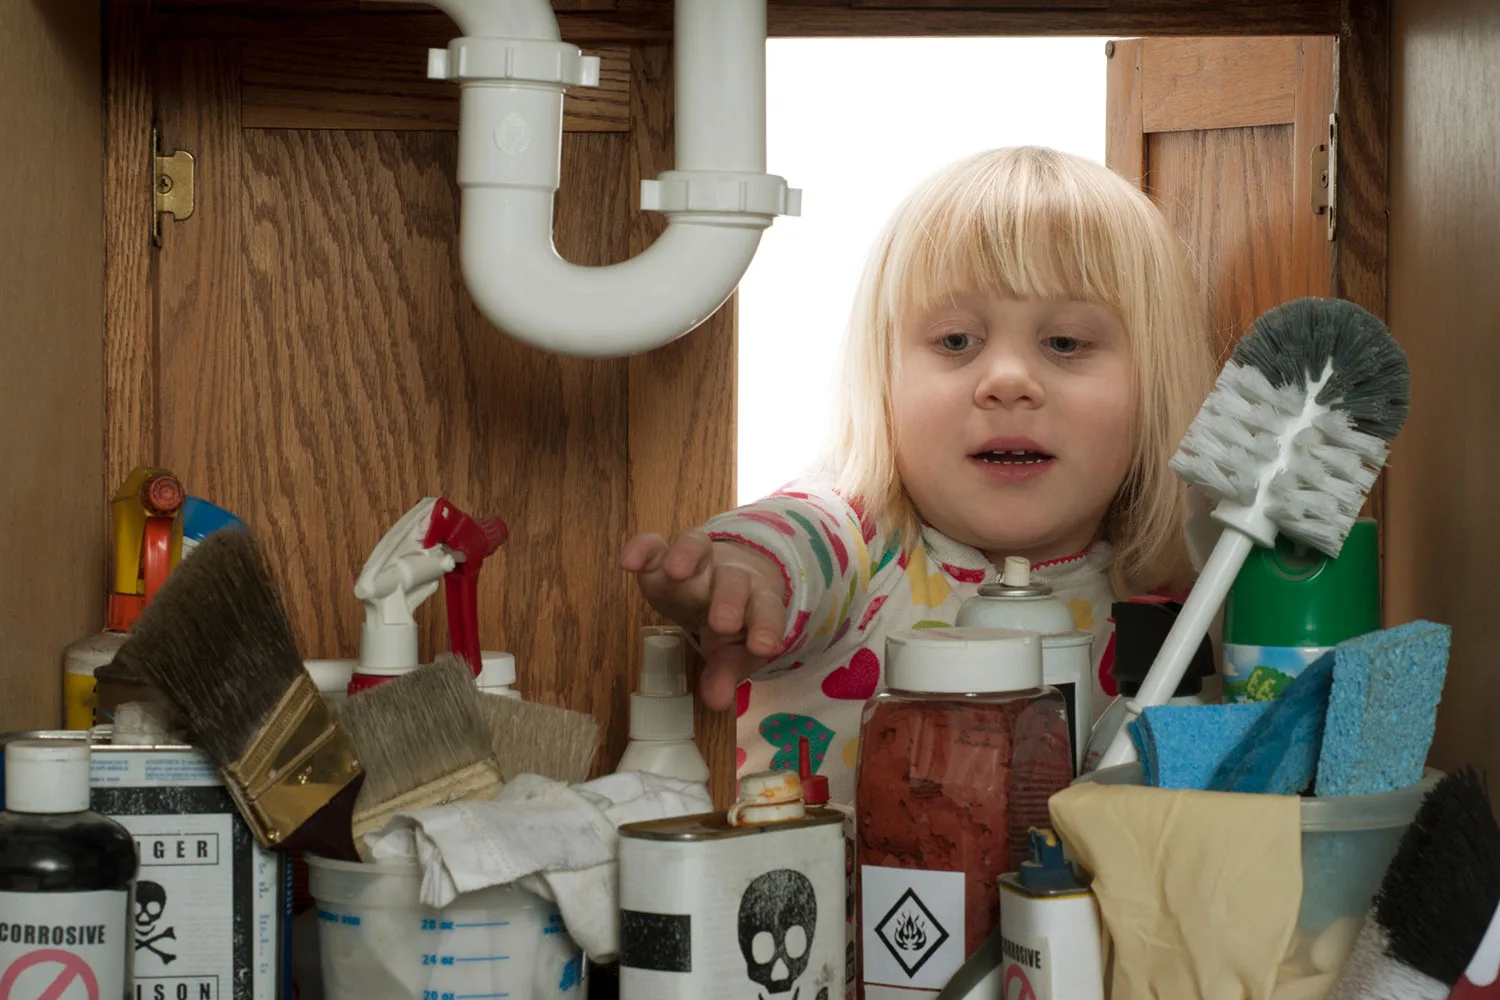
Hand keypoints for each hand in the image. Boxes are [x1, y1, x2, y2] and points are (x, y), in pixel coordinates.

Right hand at [621, 529, 787, 710]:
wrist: (722, 579)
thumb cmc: (732, 622)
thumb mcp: (731, 651)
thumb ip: (725, 674)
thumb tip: (715, 702)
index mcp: (755, 600)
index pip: (766, 609)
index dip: (766, 626)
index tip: (763, 647)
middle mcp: (728, 575)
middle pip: (732, 580)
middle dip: (728, 599)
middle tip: (722, 623)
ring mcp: (697, 560)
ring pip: (698, 547)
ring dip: (687, 556)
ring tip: (674, 572)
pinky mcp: (663, 554)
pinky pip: (654, 545)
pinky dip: (641, 548)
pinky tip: (629, 563)